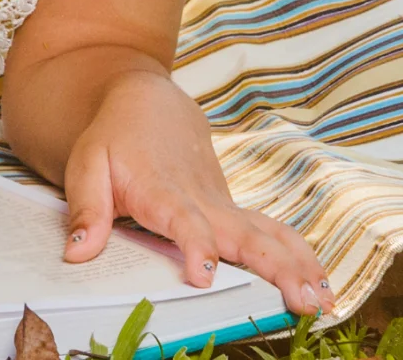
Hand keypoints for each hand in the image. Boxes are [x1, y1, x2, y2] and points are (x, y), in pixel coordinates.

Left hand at [59, 74, 329, 316]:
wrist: (146, 102)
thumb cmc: (113, 137)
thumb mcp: (86, 167)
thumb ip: (86, 211)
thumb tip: (78, 253)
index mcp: (164, 192)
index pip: (185, 222)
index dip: (197, 247)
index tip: (205, 274)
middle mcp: (203, 200)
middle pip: (245, 235)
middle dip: (276, 269)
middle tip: (301, 301)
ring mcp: (224, 205)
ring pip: (270, 234)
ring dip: (300, 265)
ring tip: (323, 301)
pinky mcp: (233, 211)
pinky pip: (273, 234)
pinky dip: (301, 258)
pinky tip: (321, 286)